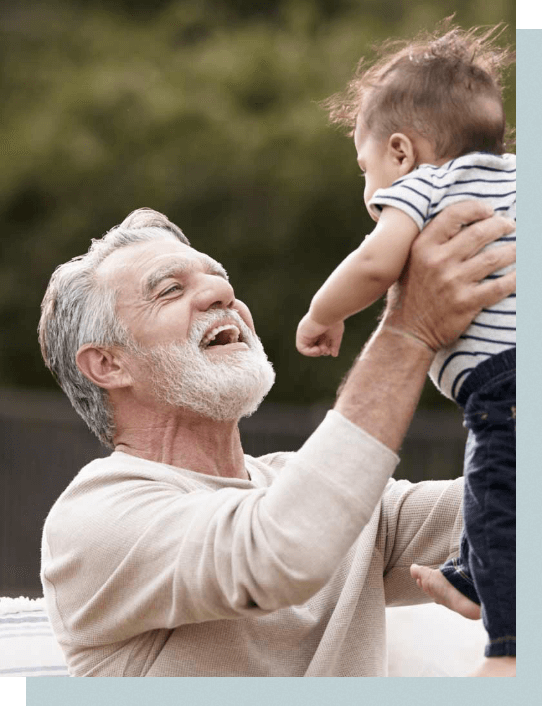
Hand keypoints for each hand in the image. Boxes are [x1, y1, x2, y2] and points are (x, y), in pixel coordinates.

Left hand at [296, 314, 344, 356]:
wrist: (328, 313)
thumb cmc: (333, 321)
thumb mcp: (335, 335)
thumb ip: (334, 345)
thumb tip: (334, 355)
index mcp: (320, 329)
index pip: (320, 343)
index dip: (325, 350)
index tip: (330, 349)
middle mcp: (311, 331)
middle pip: (314, 346)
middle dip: (321, 351)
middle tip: (326, 349)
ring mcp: (306, 332)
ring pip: (307, 348)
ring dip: (315, 353)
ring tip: (322, 349)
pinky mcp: (301, 334)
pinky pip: (301, 348)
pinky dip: (310, 352)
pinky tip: (317, 349)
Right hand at [383, 201, 515, 350]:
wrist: (407, 332)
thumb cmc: (408, 295)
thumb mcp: (408, 262)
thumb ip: (427, 242)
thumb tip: (453, 222)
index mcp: (422, 247)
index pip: (453, 215)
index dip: (476, 208)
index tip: (489, 210)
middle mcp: (438, 262)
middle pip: (480, 233)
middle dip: (502, 225)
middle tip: (510, 226)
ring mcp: (453, 283)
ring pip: (494, 258)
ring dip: (513, 251)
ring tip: (519, 249)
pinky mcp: (466, 303)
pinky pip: (499, 286)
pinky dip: (515, 279)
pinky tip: (521, 274)